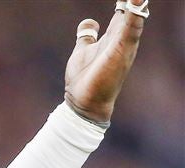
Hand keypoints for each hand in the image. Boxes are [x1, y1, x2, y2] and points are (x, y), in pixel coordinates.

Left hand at [64, 0, 147, 123]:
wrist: (84, 102)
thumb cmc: (85, 78)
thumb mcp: (84, 50)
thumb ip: (87, 36)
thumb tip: (90, 23)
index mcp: (114, 37)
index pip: (124, 12)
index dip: (127, 0)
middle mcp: (121, 40)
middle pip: (132, 12)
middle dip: (135, 1)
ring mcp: (122, 46)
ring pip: (135, 18)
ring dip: (137, 4)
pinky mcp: (120, 52)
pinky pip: (130, 29)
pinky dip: (134, 15)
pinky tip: (136, 0)